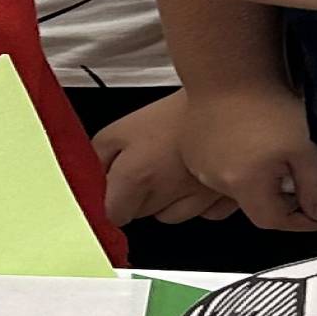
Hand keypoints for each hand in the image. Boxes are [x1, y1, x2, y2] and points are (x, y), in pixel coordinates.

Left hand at [93, 92, 238, 227]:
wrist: (222, 98)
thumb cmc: (172, 112)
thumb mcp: (119, 128)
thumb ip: (98, 158)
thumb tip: (91, 181)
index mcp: (136, 178)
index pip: (115, 215)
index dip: (114, 201)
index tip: (118, 188)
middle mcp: (165, 194)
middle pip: (142, 215)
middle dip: (140, 198)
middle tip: (148, 167)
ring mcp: (198, 200)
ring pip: (172, 217)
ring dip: (167, 202)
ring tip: (172, 171)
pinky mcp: (225, 199)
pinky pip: (205, 215)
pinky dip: (200, 204)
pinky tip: (197, 180)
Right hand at [177, 81, 316, 233]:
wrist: (228, 69)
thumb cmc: (265, 102)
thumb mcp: (305, 147)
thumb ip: (316, 187)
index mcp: (244, 184)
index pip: (275, 221)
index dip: (301, 220)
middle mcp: (216, 179)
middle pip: (255, 204)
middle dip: (281, 198)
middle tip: (300, 176)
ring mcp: (201, 165)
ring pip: (237, 186)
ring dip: (259, 179)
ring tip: (273, 152)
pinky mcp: (193, 150)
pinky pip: (219, 168)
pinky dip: (239, 163)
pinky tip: (250, 140)